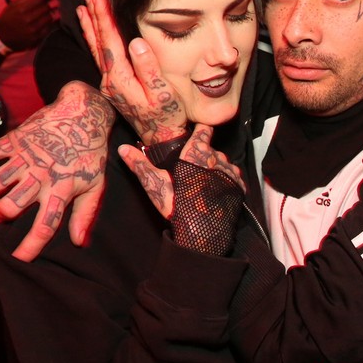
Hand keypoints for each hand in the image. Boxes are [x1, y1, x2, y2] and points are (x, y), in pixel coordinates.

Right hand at [0, 0, 54, 51]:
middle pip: (46, 7)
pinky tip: (43, 22)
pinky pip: (48, 27)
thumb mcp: (12, 5)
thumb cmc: (7, 19)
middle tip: (44, 4)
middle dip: (46, 4)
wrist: (2, 38)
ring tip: (43, 13)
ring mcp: (32, 30)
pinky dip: (48, 23)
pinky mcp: (36, 38)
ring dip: (48, 14)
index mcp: (20, 9)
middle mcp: (27, 19)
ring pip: (49, 17)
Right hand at [0, 81, 113, 261]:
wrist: (82, 113)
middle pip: (11, 206)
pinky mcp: (15, 140)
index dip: (30, 246)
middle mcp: (41, 176)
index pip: (45, 226)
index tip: (18, 259)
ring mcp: (26, 157)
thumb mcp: (96, 185)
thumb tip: (78, 242)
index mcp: (61, 190)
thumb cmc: (90, 154)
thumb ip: (85, 215)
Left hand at [77, 0, 186, 144]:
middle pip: (99, 44)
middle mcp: (110, 81)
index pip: (110, 43)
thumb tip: (136, 43)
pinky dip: (96, 43)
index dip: (104, 19)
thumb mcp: (163, 93)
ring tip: (82, 10)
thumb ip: (149, 68)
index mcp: (120, 80)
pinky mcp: (114, 87)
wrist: (161, 138)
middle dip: (94, 18)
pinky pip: (101, 59)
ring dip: (91, 28)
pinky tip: (95, 36)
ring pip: (97, 51)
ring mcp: (110, 85)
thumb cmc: (167, 116)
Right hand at [119, 123, 244, 218]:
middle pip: (212, 148)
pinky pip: (234, 175)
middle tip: (192, 167)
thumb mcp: (154, 184)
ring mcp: (230, 171)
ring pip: (223, 161)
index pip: (203, 129)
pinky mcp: (239, 185)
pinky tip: (216, 190)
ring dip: (216, 167)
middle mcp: (216, 157)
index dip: (199, 131)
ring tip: (204, 182)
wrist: (204, 232)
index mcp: (196, 152)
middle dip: (204, 154)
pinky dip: (226, 179)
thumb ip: (140, 165)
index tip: (195, 134)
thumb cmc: (178, 206)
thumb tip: (122, 148)